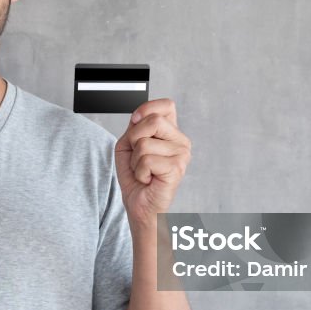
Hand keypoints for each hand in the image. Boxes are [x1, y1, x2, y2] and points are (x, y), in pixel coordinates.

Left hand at [114, 98, 191, 226]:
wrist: (139, 204)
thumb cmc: (136, 176)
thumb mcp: (129, 144)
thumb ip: (135, 126)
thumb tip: (140, 116)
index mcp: (171, 133)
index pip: (166, 105)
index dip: (147, 108)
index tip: (135, 122)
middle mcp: (181, 141)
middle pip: (153, 120)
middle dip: (134, 139)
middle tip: (138, 157)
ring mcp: (181, 154)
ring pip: (144, 143)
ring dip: (135, 160)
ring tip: (144, 171)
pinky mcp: (177, 168)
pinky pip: (146, 160)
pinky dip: (139, 171)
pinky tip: (148, 179)